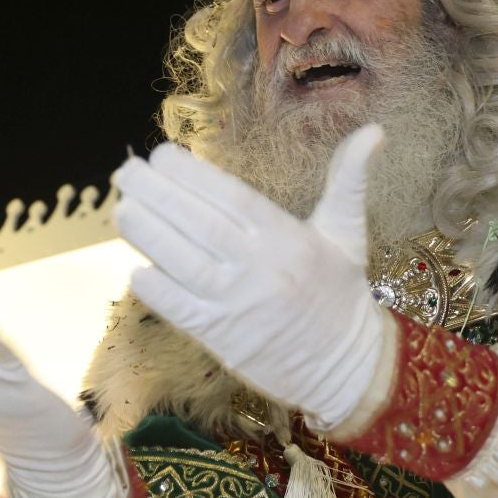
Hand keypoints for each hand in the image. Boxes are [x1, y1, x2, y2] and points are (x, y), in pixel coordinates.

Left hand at [111, 124, 387, 429]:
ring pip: (181, 262)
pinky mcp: (221, 338)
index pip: (231, 197)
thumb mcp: (348, 232)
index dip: (193, 174)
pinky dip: (155, 287)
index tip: (162, 154)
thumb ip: (349, 179)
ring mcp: (237, 304)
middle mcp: (260, 268)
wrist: (347, 367)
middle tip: (126, 171)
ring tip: (122, 208)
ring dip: (146, 234)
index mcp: (288, 238)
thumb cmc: (340, 293)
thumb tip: (375, 130)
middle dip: (156, 194)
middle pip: (198, 224)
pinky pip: (178, 308)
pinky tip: (135, 266)